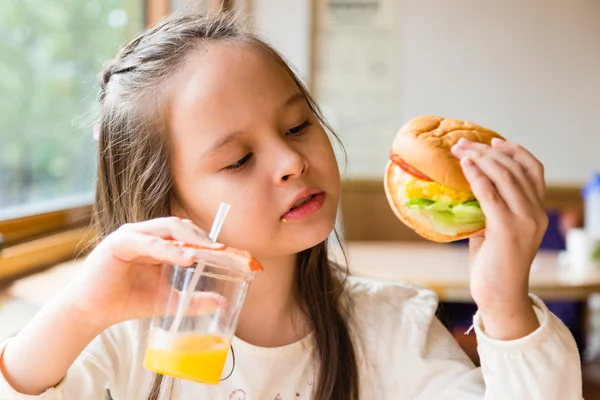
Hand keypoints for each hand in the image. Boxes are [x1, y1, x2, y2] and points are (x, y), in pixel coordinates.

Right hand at [62, 217, 224, 329]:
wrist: (91, 313)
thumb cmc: (127, 301)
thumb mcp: (167, 300)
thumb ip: (193, 300)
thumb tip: (223, 303)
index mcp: (158, 242)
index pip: (189, 234)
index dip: (210, 242)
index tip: (234, 254)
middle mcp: (146, 233)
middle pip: (182, 227)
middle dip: (205, 238)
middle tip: (226, 252)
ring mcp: (132, 235)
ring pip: (168, 228)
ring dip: (191, 239)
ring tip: (211, 252)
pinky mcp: (118, 243)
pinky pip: (148, 242)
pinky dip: (168, 248)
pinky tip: (186, 257)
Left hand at [451, 138, 547, 338]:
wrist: (500, 296)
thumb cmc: (494, 265)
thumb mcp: (495, 230)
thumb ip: (490, 209)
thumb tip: (467, 187)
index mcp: (537, 211)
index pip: (534, 170)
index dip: (515, 151)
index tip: (494, 141)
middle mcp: (535, 213)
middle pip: (515, 168)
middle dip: (488, 151)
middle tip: (463, 143)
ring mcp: (524, 221)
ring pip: (504, 176)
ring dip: (479, 158)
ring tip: (459, 150)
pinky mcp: (507, 230)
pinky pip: (490, 194)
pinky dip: (477, 176)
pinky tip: (465, 167)